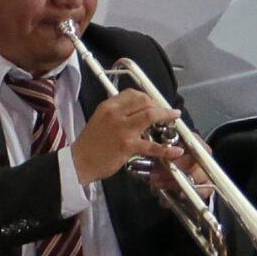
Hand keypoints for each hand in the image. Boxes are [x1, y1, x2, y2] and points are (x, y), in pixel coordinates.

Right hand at [70, 89, 188, 183]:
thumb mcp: (100, 119)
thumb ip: (117, 113)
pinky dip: (167, 149)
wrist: (79, 162)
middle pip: (145, 101)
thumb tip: (135, 111)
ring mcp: (123, 129)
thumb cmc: (91, 143)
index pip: (133, 94)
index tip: (155, 104)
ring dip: (166, 116)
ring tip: (175, 119)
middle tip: (167, 113)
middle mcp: (116, 113)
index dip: (148, 98)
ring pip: (151, 116)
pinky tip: (177, 151)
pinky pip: (152, 146)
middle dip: (159, 106)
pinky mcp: (128, 146)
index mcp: (109, 106)